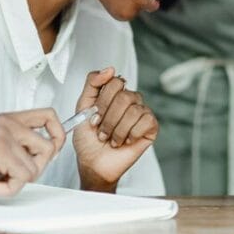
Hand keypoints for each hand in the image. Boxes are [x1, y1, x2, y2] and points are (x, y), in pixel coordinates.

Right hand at [0, 109, 64, 204]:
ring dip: (18, 181)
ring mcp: (1, 135)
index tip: (54, 150)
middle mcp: (5, 122)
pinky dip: (9, 189)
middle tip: (12, 173)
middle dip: (37, 168)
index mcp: (7, 119)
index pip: (49, 114)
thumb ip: (23, 145)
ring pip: (37, 166)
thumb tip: (55, 145)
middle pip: (49, 145)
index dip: (59, 133)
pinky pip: (23, 177)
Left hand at [72, 67, 157, 190]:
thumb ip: (92, 85)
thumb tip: (109, 69)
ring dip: (117, 130)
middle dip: (109, 118)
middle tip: (102, 132)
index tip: (94, 118)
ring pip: (133, 110)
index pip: (114, 82)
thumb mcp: (82, 108)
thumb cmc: (88, 140)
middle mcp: (130, 100)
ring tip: (112, 139)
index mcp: (114, 94)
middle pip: (124, 95)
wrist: (94, 164)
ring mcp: (141, 112)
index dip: (102, 102)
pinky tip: (126, 141)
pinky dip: (131, 134)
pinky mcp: (151, 126)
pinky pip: (145, 120)